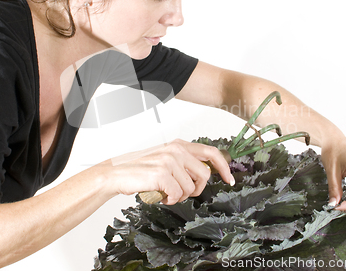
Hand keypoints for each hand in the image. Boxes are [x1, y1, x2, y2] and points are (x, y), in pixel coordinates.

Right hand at [107, 139, 233, 204]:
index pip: (211, 152)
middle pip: (204, 174)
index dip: (223, 167)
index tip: (229, 179)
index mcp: (179, 145)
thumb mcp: (166, 159)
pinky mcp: (162, 174)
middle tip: (184, 193)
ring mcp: (169, 161)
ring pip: (190, 188)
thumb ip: (185, 163)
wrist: (116, 174)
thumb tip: (206, 173)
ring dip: (179, 196)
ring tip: (166, 192)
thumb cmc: (141, 170)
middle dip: (197, 189)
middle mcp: (176, 150)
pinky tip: (160, 195)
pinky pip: (177, 195)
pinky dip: (169, 200)